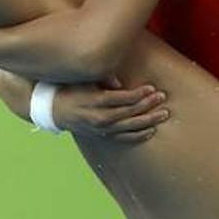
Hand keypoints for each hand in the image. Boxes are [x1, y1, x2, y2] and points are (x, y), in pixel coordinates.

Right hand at [53, 75, 170, 143]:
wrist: (55, 110)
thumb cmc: (70, 90)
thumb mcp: (82, 80)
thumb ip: (101, 79)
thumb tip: (120, 83)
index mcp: (95, 101)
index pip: (123, 98)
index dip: (139, 94)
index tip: (152, 88)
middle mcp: (100, 117)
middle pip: (130, 112)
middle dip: (148, 105)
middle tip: (163, 97)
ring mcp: (102, 129)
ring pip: (130, 127)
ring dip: (149, 120)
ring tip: (164, 114)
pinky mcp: (103, 136)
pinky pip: (125, 138)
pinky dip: (139, 135)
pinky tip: (151, 130)